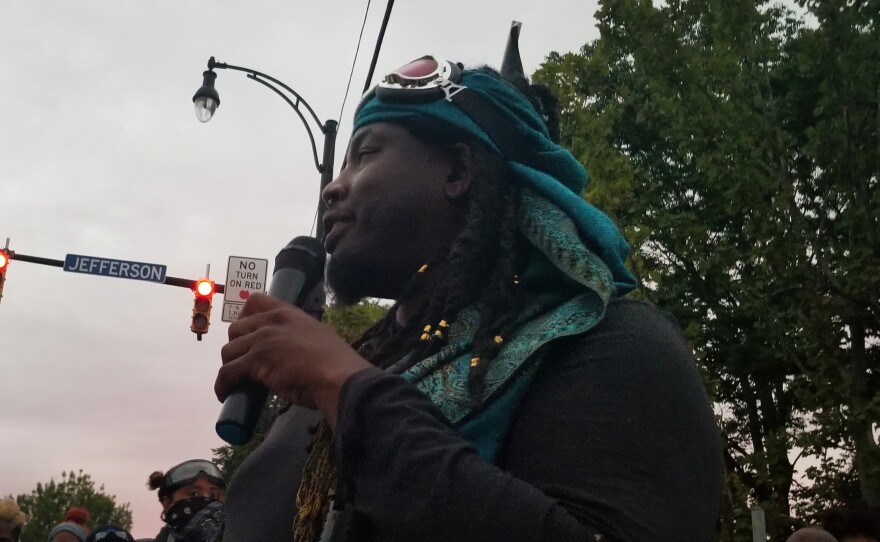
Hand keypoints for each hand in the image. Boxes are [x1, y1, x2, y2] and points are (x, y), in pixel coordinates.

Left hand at [214, 293, 371, 427]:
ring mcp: (262, 340)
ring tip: (236, 381)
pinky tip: (225, 394)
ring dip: (229, 366)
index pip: (255, 301)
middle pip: (236, 329)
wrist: (339, 377)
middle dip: (236, 346)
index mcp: (289, 313)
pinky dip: (222, 385)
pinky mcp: (256, 360)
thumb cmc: (336, 363)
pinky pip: (227, 373)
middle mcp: (272, 322)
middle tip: (243, 363)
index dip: (244, 317)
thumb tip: (291, 352)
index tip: (246, 333)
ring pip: (229, 351)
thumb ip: (299, 337)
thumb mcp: (317, 337)